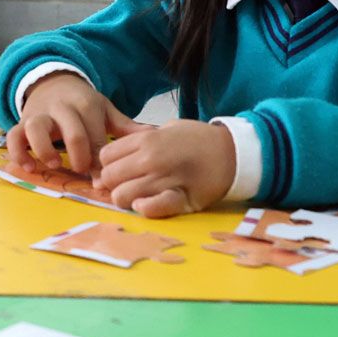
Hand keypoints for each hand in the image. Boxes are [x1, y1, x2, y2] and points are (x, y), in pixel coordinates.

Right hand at [8, 72, 146, 174]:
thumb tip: (154, 137)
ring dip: (45, 148)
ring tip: (55, 164)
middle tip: (83, 170)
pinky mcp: (22, 122)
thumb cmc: (83, 104)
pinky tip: (29, 167)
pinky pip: (14, 136)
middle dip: (79, 153)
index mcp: (87, 106)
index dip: (100, 158)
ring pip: (36, 127)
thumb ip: (126, 127)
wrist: (53, 82)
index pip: (96, 134)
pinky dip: (19, 151)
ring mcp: (39, 115)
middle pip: (71, 129)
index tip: (104, 178)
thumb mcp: (105, 110)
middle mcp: (62, 108)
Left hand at [94, 119, 235, 217]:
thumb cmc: (198, 140)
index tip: (119, 168)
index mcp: (147, 139)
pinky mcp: (180, 199)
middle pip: (109, 177)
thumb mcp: (168, 128)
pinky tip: (146, 205)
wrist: (232, 153)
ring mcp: (165, 180)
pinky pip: (151, 208)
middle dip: (113, 183)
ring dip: (126, 199)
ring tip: (138, 195)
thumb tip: (116, 155)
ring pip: (122, 196)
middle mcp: (151, 159)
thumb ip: (141, 140)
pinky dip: (144, 208)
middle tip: (127, 183)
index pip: (106, 156)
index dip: (109, 164)